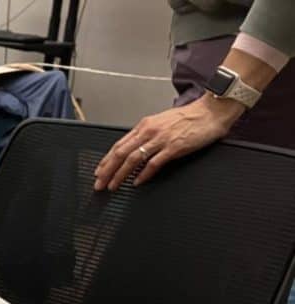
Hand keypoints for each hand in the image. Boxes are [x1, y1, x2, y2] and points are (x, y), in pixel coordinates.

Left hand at [93, 95, 243, 190]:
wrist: (211, 111)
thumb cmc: (189, 118)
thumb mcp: (161, 123)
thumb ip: (146, 136)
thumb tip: (133, 152)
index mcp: (144, 126)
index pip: (118, 145)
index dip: (106, 160)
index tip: (98, 172)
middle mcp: (149, 131)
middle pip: (121, 153)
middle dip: (107, 171)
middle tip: (99, 184)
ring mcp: (161, 139)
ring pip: (133, 159)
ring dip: (120, 175)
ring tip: (113, 186)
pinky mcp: (174, 147)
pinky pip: (153, 163)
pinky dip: (143, 174)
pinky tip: (136, 182)